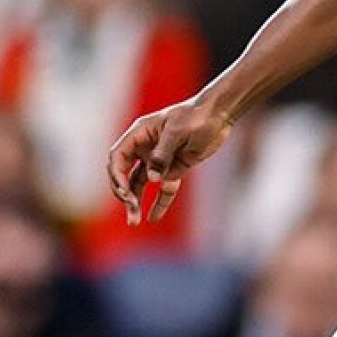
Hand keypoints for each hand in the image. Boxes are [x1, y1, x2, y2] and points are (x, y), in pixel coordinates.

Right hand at [106, 96, 234, 224]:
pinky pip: (164, 189)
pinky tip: (153, 218)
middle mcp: (144, 148)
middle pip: (125, 174)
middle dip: (124, 193)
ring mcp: (158, 160)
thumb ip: (163, 154)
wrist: (219, 115)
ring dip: (136, 202)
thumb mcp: (177, 132)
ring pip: (141, 184)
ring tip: (134, 221)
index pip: (118, 157)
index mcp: (139, 134)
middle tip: (131, 210)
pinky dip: (159, 203)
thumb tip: (152, 179)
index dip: (117, 176)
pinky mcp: (174, 169)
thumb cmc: (196, 116)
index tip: (125, 192)